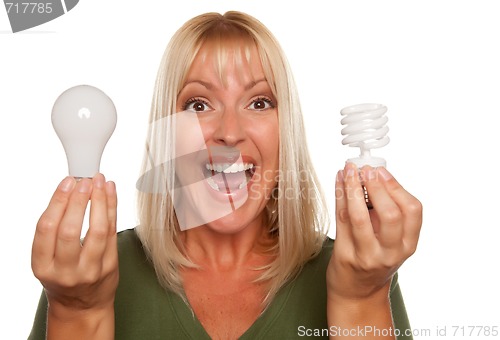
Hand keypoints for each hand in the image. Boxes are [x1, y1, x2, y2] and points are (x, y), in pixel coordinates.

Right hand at [32, 174, 118, 319]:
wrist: (82, 306)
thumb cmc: (63, 275)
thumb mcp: (48, 258)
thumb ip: (55, 229)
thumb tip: (70, 189)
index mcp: (42, 266)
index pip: (46, 229)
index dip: (57, 202)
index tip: (67, 182)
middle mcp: (65, 271)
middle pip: (70, 230)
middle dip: (78, 200)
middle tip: (85, 180)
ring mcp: (89, 270)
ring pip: (96, 231)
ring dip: (100, 201)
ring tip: (100, 182)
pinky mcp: (109, 267)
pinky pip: (112, 232)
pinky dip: (112, 209)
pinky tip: (110, 193)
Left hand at [327, 163, 421, 300]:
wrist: (357, 292)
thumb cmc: (375, 258)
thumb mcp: (392, 240)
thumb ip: (388, 211)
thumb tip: (375, 173)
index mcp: (408, 245)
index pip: (412, 211)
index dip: (396, 187)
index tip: (382, 171)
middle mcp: (391, 253)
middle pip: (390, 214)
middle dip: (377, 186)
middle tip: (366, 169)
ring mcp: (367, 256)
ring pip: (360, 217)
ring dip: (353, 188)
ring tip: (349, 171)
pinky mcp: (345, 256)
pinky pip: (341, 220)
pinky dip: (340, 196)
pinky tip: (339, 182)